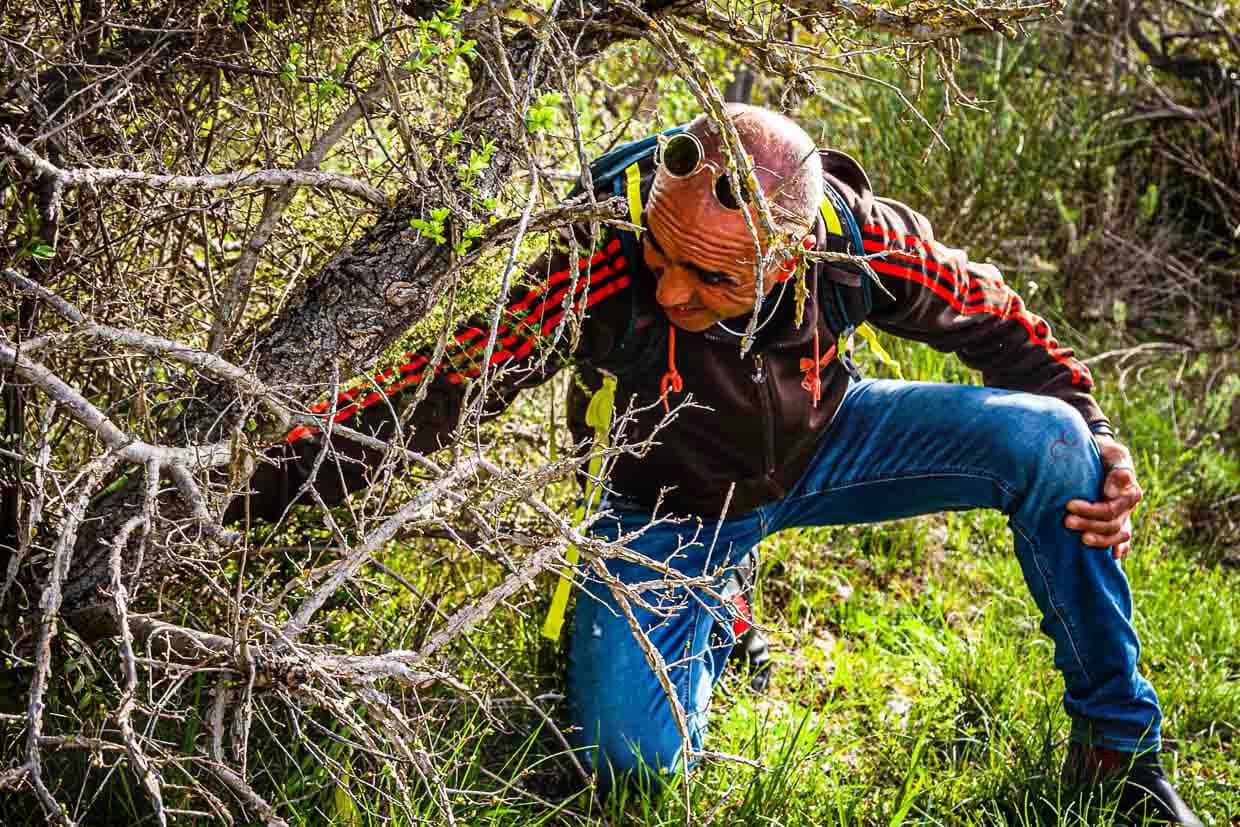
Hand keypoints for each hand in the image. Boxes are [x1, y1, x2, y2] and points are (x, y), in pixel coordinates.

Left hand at [1064, 435, 1142, 559]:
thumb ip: (1117, 467)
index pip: (1111, 509)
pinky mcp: (1117, 520)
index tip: (1069, 505)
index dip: (1091, 511)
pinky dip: (1120, 549)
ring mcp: (1124, 516)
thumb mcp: (1112, 452)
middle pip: (1112, 524)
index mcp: (1129, 491)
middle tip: (1067, 522)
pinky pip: (1123, 539)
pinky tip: (1112, 557)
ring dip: (1101, 541)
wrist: (1098, 451)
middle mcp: (1128, 507)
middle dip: (1089, 525)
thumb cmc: (1103, 450)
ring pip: (1117, 535)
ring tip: (1081, 540)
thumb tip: (1112, 491)